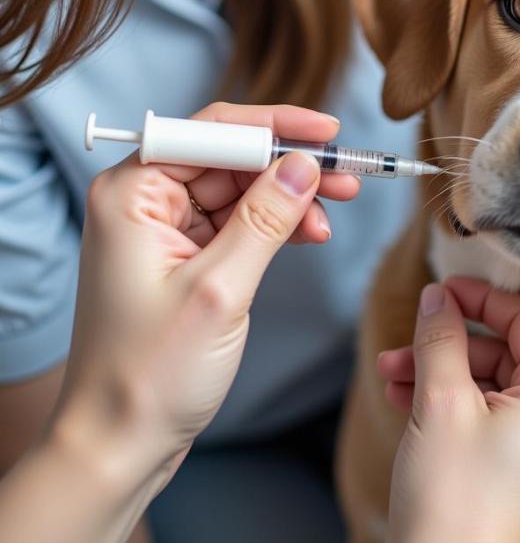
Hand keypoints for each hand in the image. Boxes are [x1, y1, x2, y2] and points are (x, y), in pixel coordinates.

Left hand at [53, 103, 359, 487]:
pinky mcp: (186, 256)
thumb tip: (305, 165)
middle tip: (347, 176)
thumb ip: (265, 219)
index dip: (275, 125)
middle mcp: (145, 201)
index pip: (212, 131)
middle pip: (232, 157)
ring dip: (290, 197)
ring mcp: (165, 229)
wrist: (121, 443)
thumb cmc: (149, 374)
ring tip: (335, 210)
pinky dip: (278, 224)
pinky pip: (241, 221)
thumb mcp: (219, 289)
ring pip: (242, 189)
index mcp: (133, 193)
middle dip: (291, 165)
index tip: (327, 132)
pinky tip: (310, 233)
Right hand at [379, 277, 519, 542]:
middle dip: (449, 347)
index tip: (442, 289)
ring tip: (393, 377)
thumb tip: (439, 296)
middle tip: (402, 347)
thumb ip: (441, 336)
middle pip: (510, 354)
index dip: (480, 298)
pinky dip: (460, 405)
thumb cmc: (452, 505)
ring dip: (444, 376)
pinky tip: (411, 400)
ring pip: (499, 386)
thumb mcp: (440, 402)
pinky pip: (502, 418)